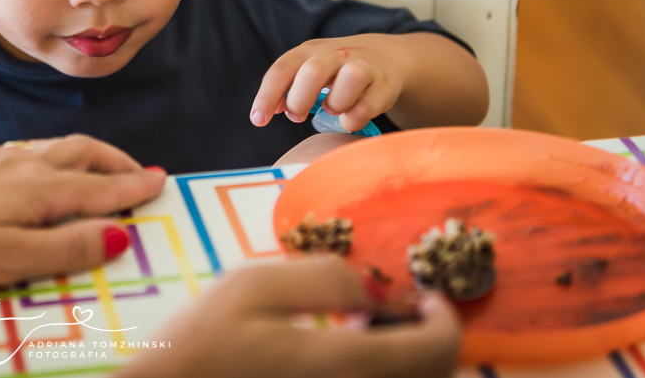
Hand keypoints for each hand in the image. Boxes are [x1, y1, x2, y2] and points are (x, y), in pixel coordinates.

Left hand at [0, 134, 165, 285]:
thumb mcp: (7, 258)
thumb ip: (65, 247)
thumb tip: (118, 233)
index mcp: (39, 189)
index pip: (100, 187)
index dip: (133, 188)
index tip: (161, 184)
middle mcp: (23, 164)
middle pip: (84, 152)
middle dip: (118, 162)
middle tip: (143, 174)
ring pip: (58, 148)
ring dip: (91, 156)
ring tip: (104, 169)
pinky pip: (32, 152)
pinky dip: (59, 158)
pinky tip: (45, 172)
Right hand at [118, 256, 460, 377]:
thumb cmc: (199, 346)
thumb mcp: (252, 287)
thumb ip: (322, 277)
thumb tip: (373, 287)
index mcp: (346, 366)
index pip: (437, 349)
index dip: (445, 317)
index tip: (425, 295)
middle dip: (429, 340)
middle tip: (395, 312)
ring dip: (407, 363)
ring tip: (367, 336)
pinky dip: (381, 377)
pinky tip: (343, 360)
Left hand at [250, 35, 403, 132]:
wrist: (383, 57)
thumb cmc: (334, 70)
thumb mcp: (307, 70)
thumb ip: (285, 88)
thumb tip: (263, 114)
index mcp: (309, 51)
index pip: (282, 70)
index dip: (267, 96)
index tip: (258, 120)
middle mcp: (335, 54)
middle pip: (313, 72)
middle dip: (299, 100)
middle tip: (297, 116)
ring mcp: (362, 66)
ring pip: (351, 78)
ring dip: (335, 103)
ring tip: (331, 109)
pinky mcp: (383, 84)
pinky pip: (368, 105)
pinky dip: (353, 118)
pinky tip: (349, 118)